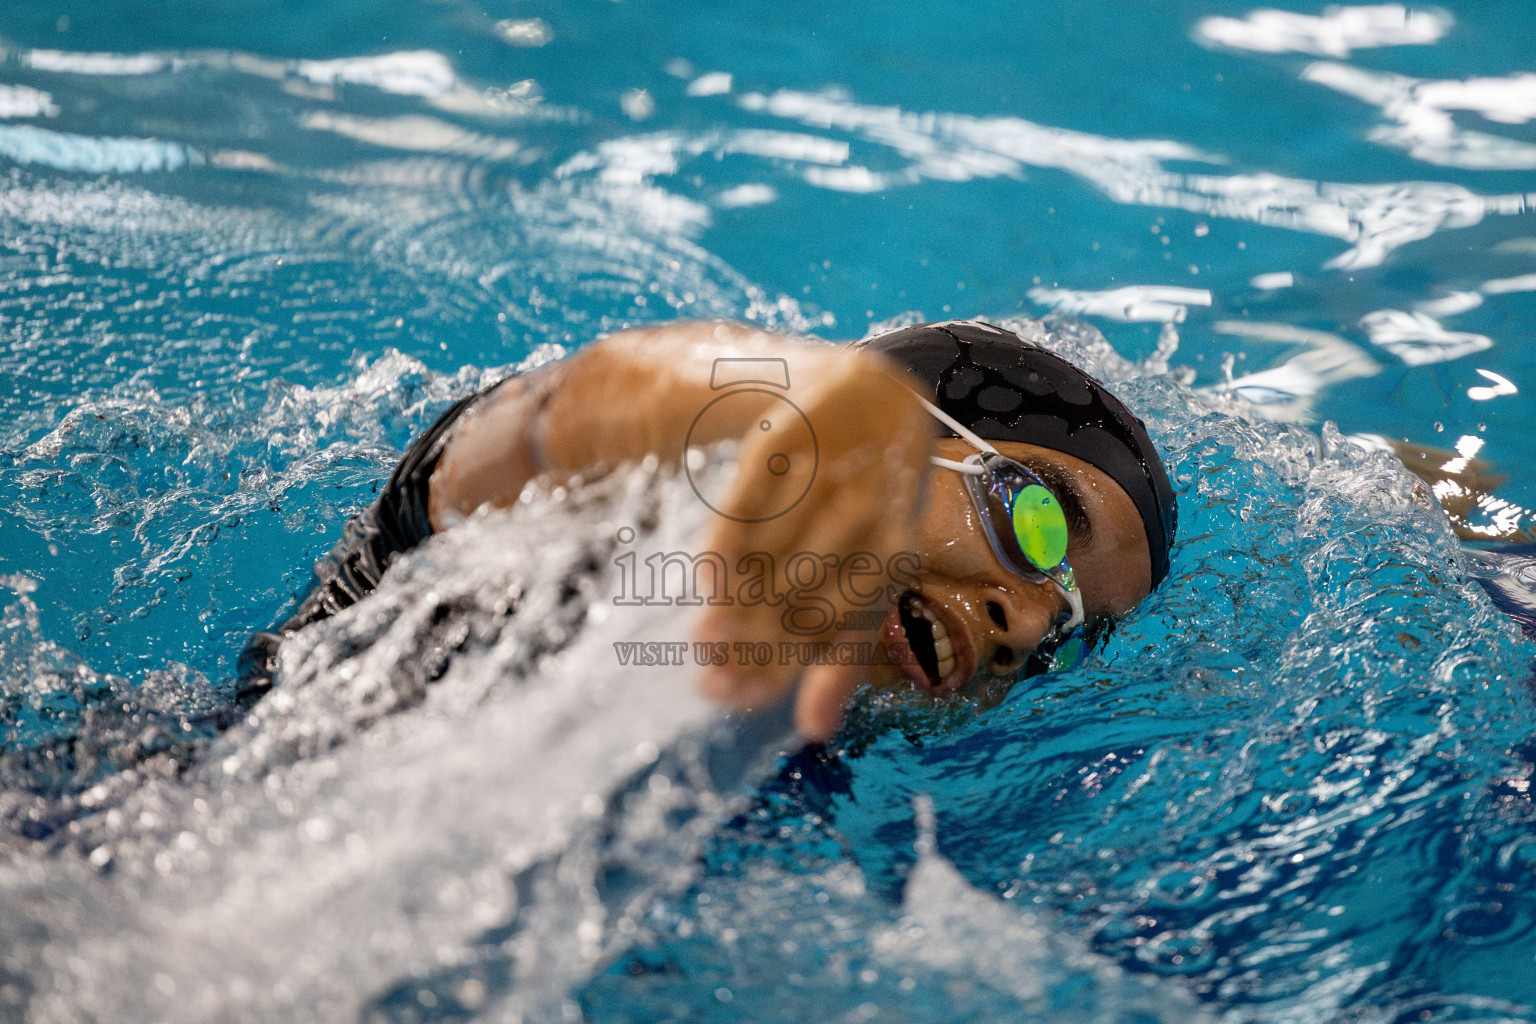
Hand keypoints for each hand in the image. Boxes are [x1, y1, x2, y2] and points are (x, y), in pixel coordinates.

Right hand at [693, 349, 932, 740]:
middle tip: (717, 692)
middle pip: (814, 590)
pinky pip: (755, 495)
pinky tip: (709, 586)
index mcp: (898, 541)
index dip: (826, 672)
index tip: (787, 721)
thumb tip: (814, 730)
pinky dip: (731, 541)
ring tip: (706, 649)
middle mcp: (871, 504)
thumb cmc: (854, 503)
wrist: (858, 391)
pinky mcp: (789, 430)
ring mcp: (830, 464)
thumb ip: (836, 651)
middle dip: (767, 646)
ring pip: (783, 549)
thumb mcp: (857, 573)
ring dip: (744, 604)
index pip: (859, 619)